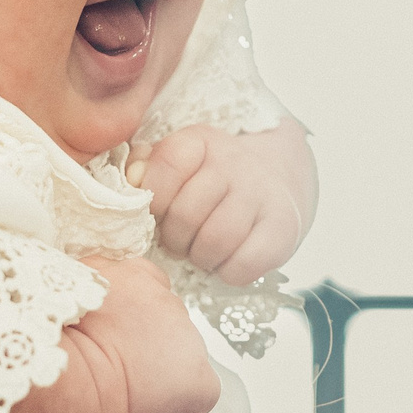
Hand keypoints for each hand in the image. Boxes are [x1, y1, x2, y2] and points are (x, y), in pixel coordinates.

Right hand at [5, 255, 219, 412]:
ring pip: (181, 353)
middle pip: (165, 321)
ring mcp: (188, 339)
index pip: (145, 289)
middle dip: (147, 340)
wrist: (68, 381)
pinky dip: (180, 402)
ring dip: (161, 367)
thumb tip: (88, 305)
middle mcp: (167, 299)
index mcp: (133, 275)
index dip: (128, 317)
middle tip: (116, 362)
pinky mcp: (200, 380)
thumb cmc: (52, 344)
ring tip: (125, 386)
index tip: (110, 335)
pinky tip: (150, 407)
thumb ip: (90, 291)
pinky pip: (198, 391)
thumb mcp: (64, 295)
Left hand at [135, 121, 316, 285]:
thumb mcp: (181, 163)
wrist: (279, 179)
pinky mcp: (282, 229)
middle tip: (180, 240)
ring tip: (202, 252)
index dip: (154, 199)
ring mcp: (261, 195)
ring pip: (214, 241)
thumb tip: (130, 179)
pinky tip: (228, 260)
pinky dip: (228, 272)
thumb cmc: (215, 179)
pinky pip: (242, 265)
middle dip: (174, 238)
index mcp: (202, 141)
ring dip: (200, 257)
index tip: (158, 212)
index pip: (167, 165)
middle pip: (186, 213)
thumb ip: (147, 168)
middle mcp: (235, 162)